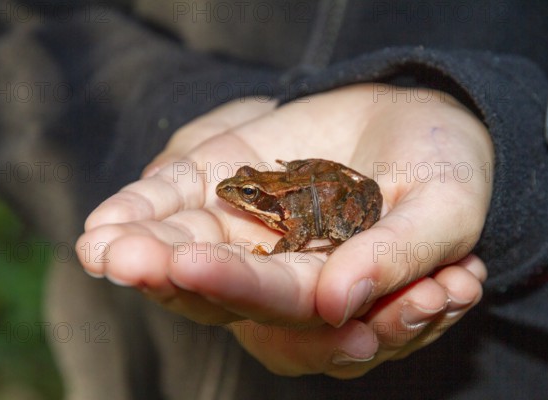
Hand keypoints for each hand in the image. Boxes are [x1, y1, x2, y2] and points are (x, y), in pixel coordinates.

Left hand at [76, 84, 492, 376]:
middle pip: (224, 289)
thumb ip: (399, 255)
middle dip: (173, 277)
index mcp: (338, 293)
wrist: (426, 119)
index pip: (286, 303)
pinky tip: (103, 223)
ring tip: (100, 247)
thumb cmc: (447, 168)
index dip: (240, 287)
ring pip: (192, 252)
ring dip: (144, 251)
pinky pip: (183, 201)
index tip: (191, 267)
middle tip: (123, 262)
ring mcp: (255, 230)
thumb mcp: (444, 208)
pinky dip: (144, 209)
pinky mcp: (233, 184)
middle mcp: (287, 271)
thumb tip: (338, 300)